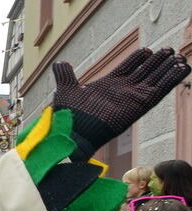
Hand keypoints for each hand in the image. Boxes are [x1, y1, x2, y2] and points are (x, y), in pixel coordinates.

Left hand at [53, 48, 189, 159]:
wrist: (71, 133)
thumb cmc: (67, 116)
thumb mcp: (66, 91)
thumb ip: (65, 76)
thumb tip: (59, 63)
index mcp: (108, 86)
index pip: (127, 67)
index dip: (137, 59)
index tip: (147, 49)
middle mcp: (123, 91)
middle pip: (145, 72)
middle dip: (157, 61)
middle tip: (170, 50)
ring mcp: (132, 98)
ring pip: (155, 79)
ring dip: (168, 69)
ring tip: (180, 57)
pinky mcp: (139, 106)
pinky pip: (159, 90)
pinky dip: (171, 80)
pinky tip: (181, 69)